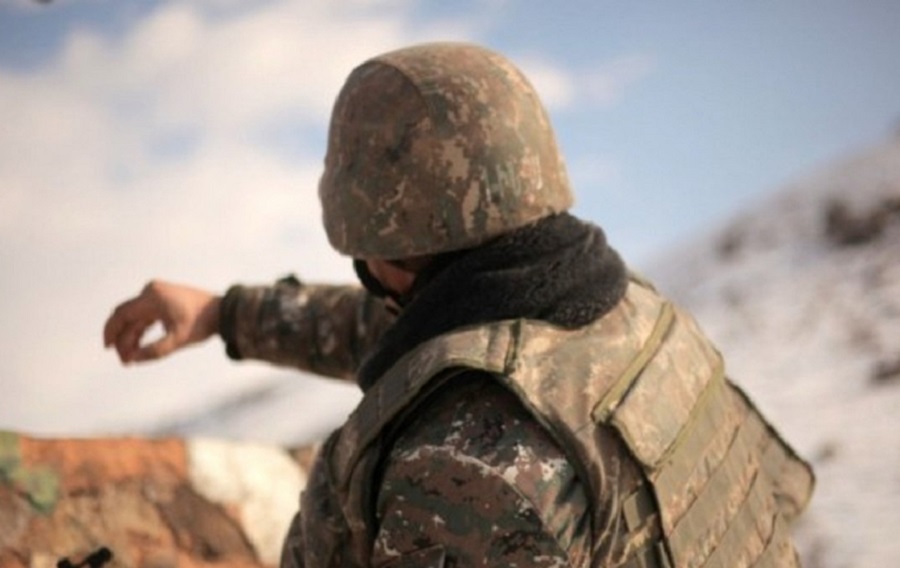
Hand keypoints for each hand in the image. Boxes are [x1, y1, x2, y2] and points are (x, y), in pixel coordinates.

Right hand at [103, 280, 221, 363]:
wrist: (223, 311)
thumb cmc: (202, 323)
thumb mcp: (178, 340)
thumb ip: (155, 351)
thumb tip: (133, 360)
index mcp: (152, 297)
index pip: (122, 313)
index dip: (111, 331)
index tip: (108, 348)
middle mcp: (151, 291)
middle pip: (127, 316)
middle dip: (123, 339)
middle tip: (125, 361)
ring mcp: (158, 294)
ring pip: (136, 318)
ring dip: (132, 337)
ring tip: (132, 359)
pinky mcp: (163, 301)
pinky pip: (145, 316)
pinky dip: (141, 330)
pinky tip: (139, 347)